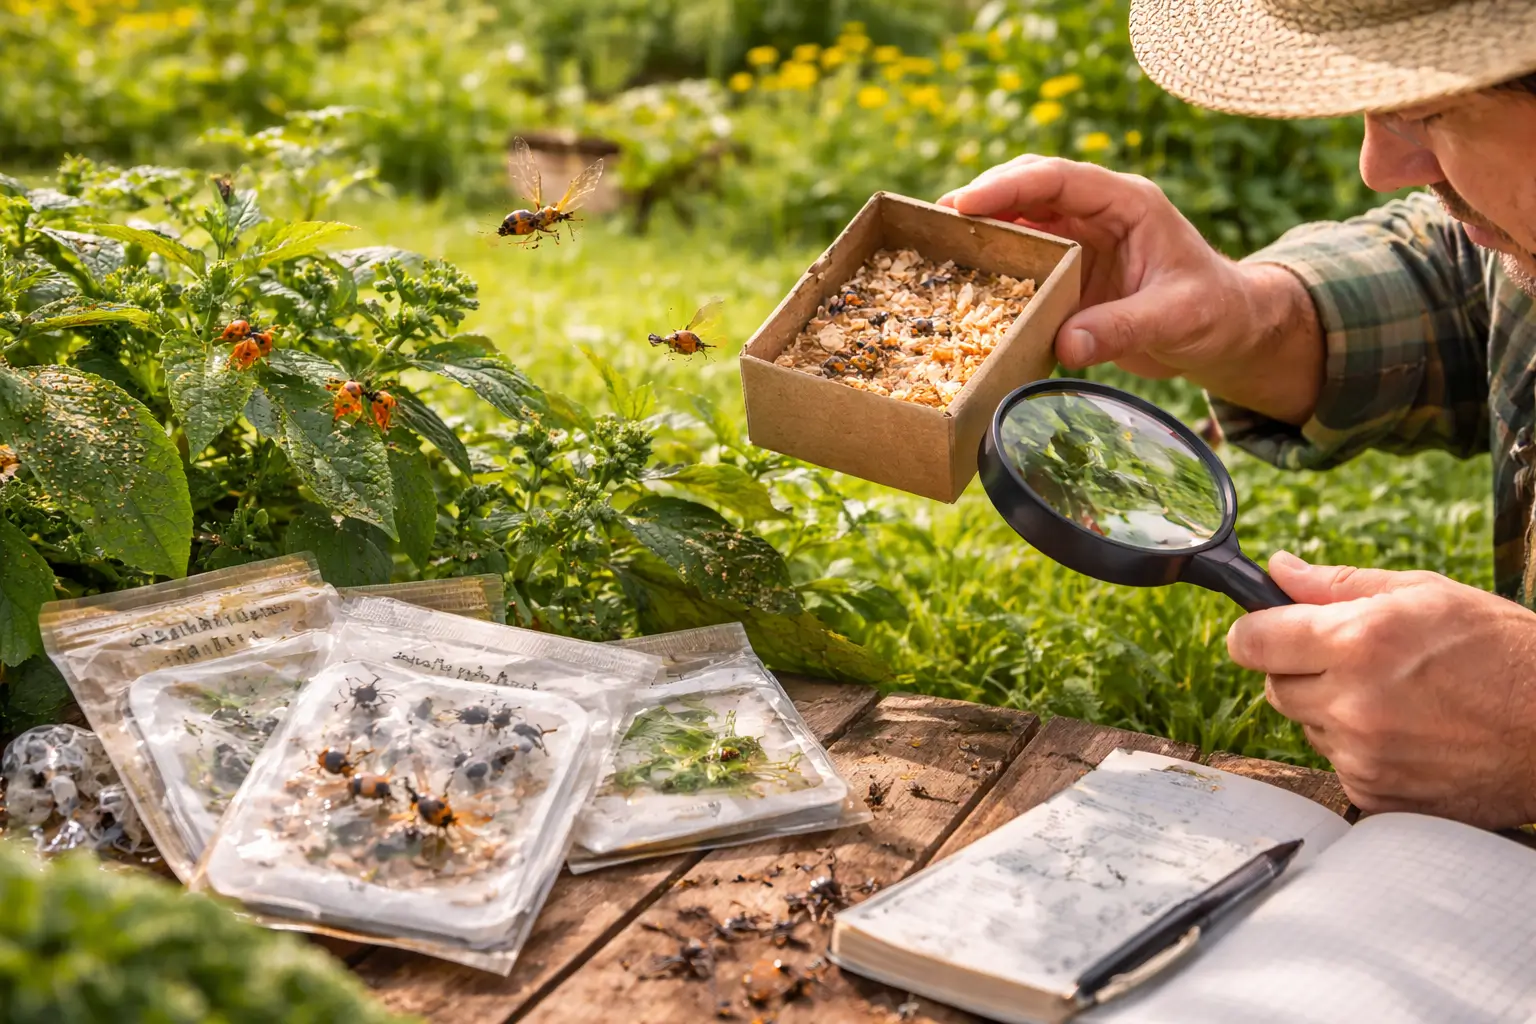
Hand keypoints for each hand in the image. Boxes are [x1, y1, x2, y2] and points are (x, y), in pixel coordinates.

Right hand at [937, 155, 1322, 424]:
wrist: (1226, 332)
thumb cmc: (1214, 313)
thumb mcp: (1176, 319)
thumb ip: (1123, 328)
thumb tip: (1067, 343)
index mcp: (1128, 203)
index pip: (1060, 180)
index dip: (1010, 186)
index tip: (966, 202)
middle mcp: (1099, 213)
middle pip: (1031, 187)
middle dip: (984, 197)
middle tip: (937, 218)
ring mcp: (1082, 239)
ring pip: (1021, 218)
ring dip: (982, 228)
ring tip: (936, 242)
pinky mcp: (1071, 270)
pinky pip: (1024, 257)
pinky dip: (994, 263)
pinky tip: (963, 278)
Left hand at [1227, 551, 1535, 828]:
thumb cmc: (1505, 652)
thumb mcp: (1426, 595)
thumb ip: (1338, 585)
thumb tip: (1278, 570)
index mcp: (1358, 643)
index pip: (1252, 642)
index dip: (1254, 633)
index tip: (1264, 631)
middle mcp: (1353, 703)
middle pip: (1274, 686)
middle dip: (1301, 669)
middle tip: (1355, 660)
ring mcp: (1364, 756)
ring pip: (1307, 726)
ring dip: (1333, 710)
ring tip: (1398, 697)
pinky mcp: (1377, 796)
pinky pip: (1339, 765)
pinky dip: (1362, 750)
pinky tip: (1411, 733)